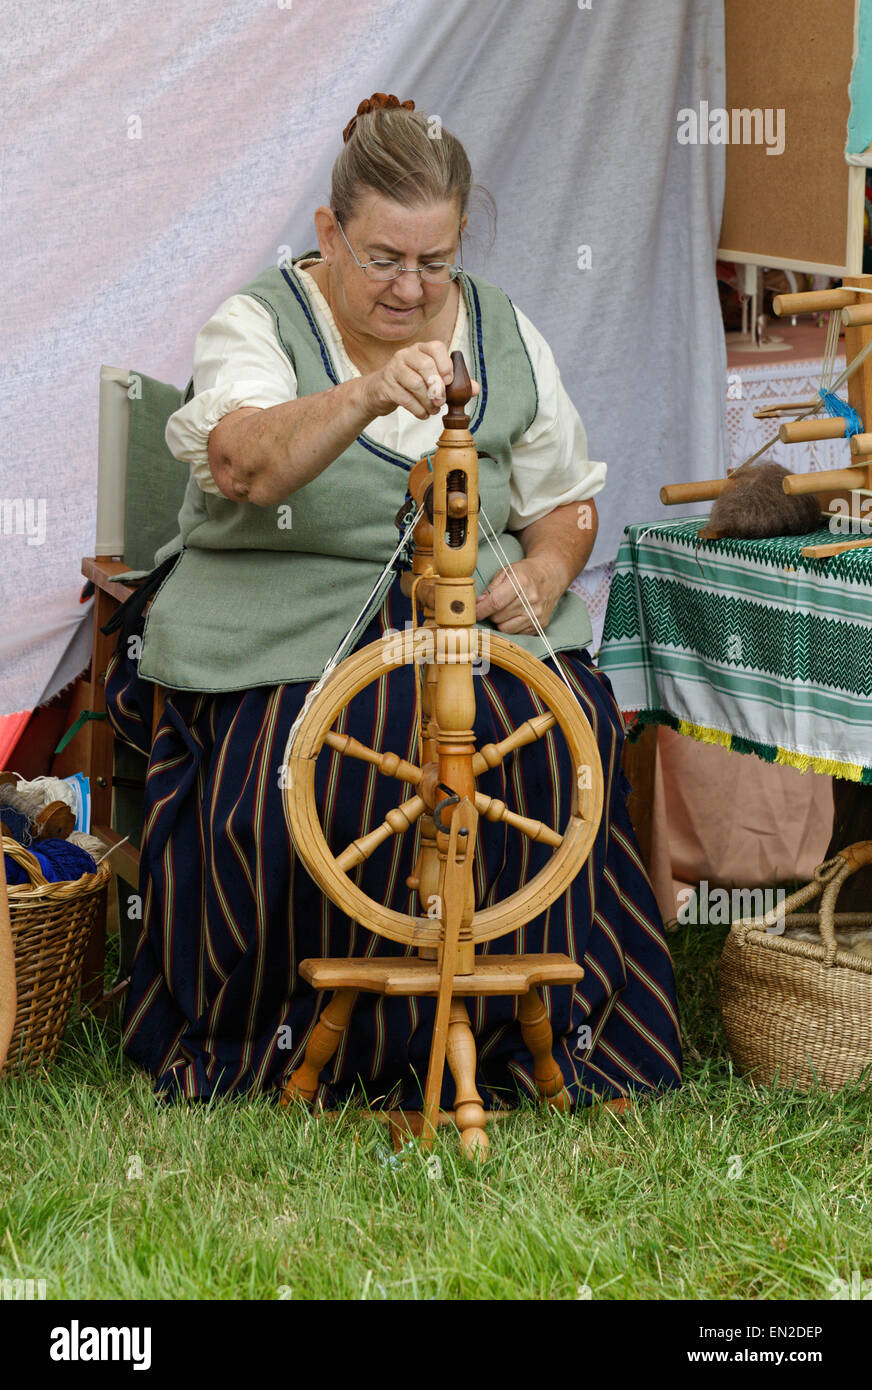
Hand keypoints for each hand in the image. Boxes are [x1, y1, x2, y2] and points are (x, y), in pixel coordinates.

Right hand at [360, 341, 479, 420]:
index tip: (449, 381)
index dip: (445, 364)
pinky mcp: (385, 385)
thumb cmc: (410, 384)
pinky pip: (404, 398)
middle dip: (437, 386)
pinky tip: (423, 414)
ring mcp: (393, 368)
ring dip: (428, 401)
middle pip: (425, 365)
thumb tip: (475, 389)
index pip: (436, 347)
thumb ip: (454, 383)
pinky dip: (417, 409)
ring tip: (433, 410)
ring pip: (415, 383)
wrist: (379, 391)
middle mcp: (406, 354)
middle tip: (442, 401)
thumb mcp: (432, 380)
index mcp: (421, 349)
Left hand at [475, 557, 565, 634]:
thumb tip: (478, 605)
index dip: (481, 610)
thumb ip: (490, 588)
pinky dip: (512, 626)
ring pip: (506, 629)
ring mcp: (537, 614)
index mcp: (521, 582)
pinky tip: (516, 615)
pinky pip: (518, 633)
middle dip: (491, 614)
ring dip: (501, 622)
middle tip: (494, 607)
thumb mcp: (506, 572)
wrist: (551, 576)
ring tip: (505, 611)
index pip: (495, 602)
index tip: (473, 613)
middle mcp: (531, 599)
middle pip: (499, 617)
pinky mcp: (541, 624)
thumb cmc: (525, 573)